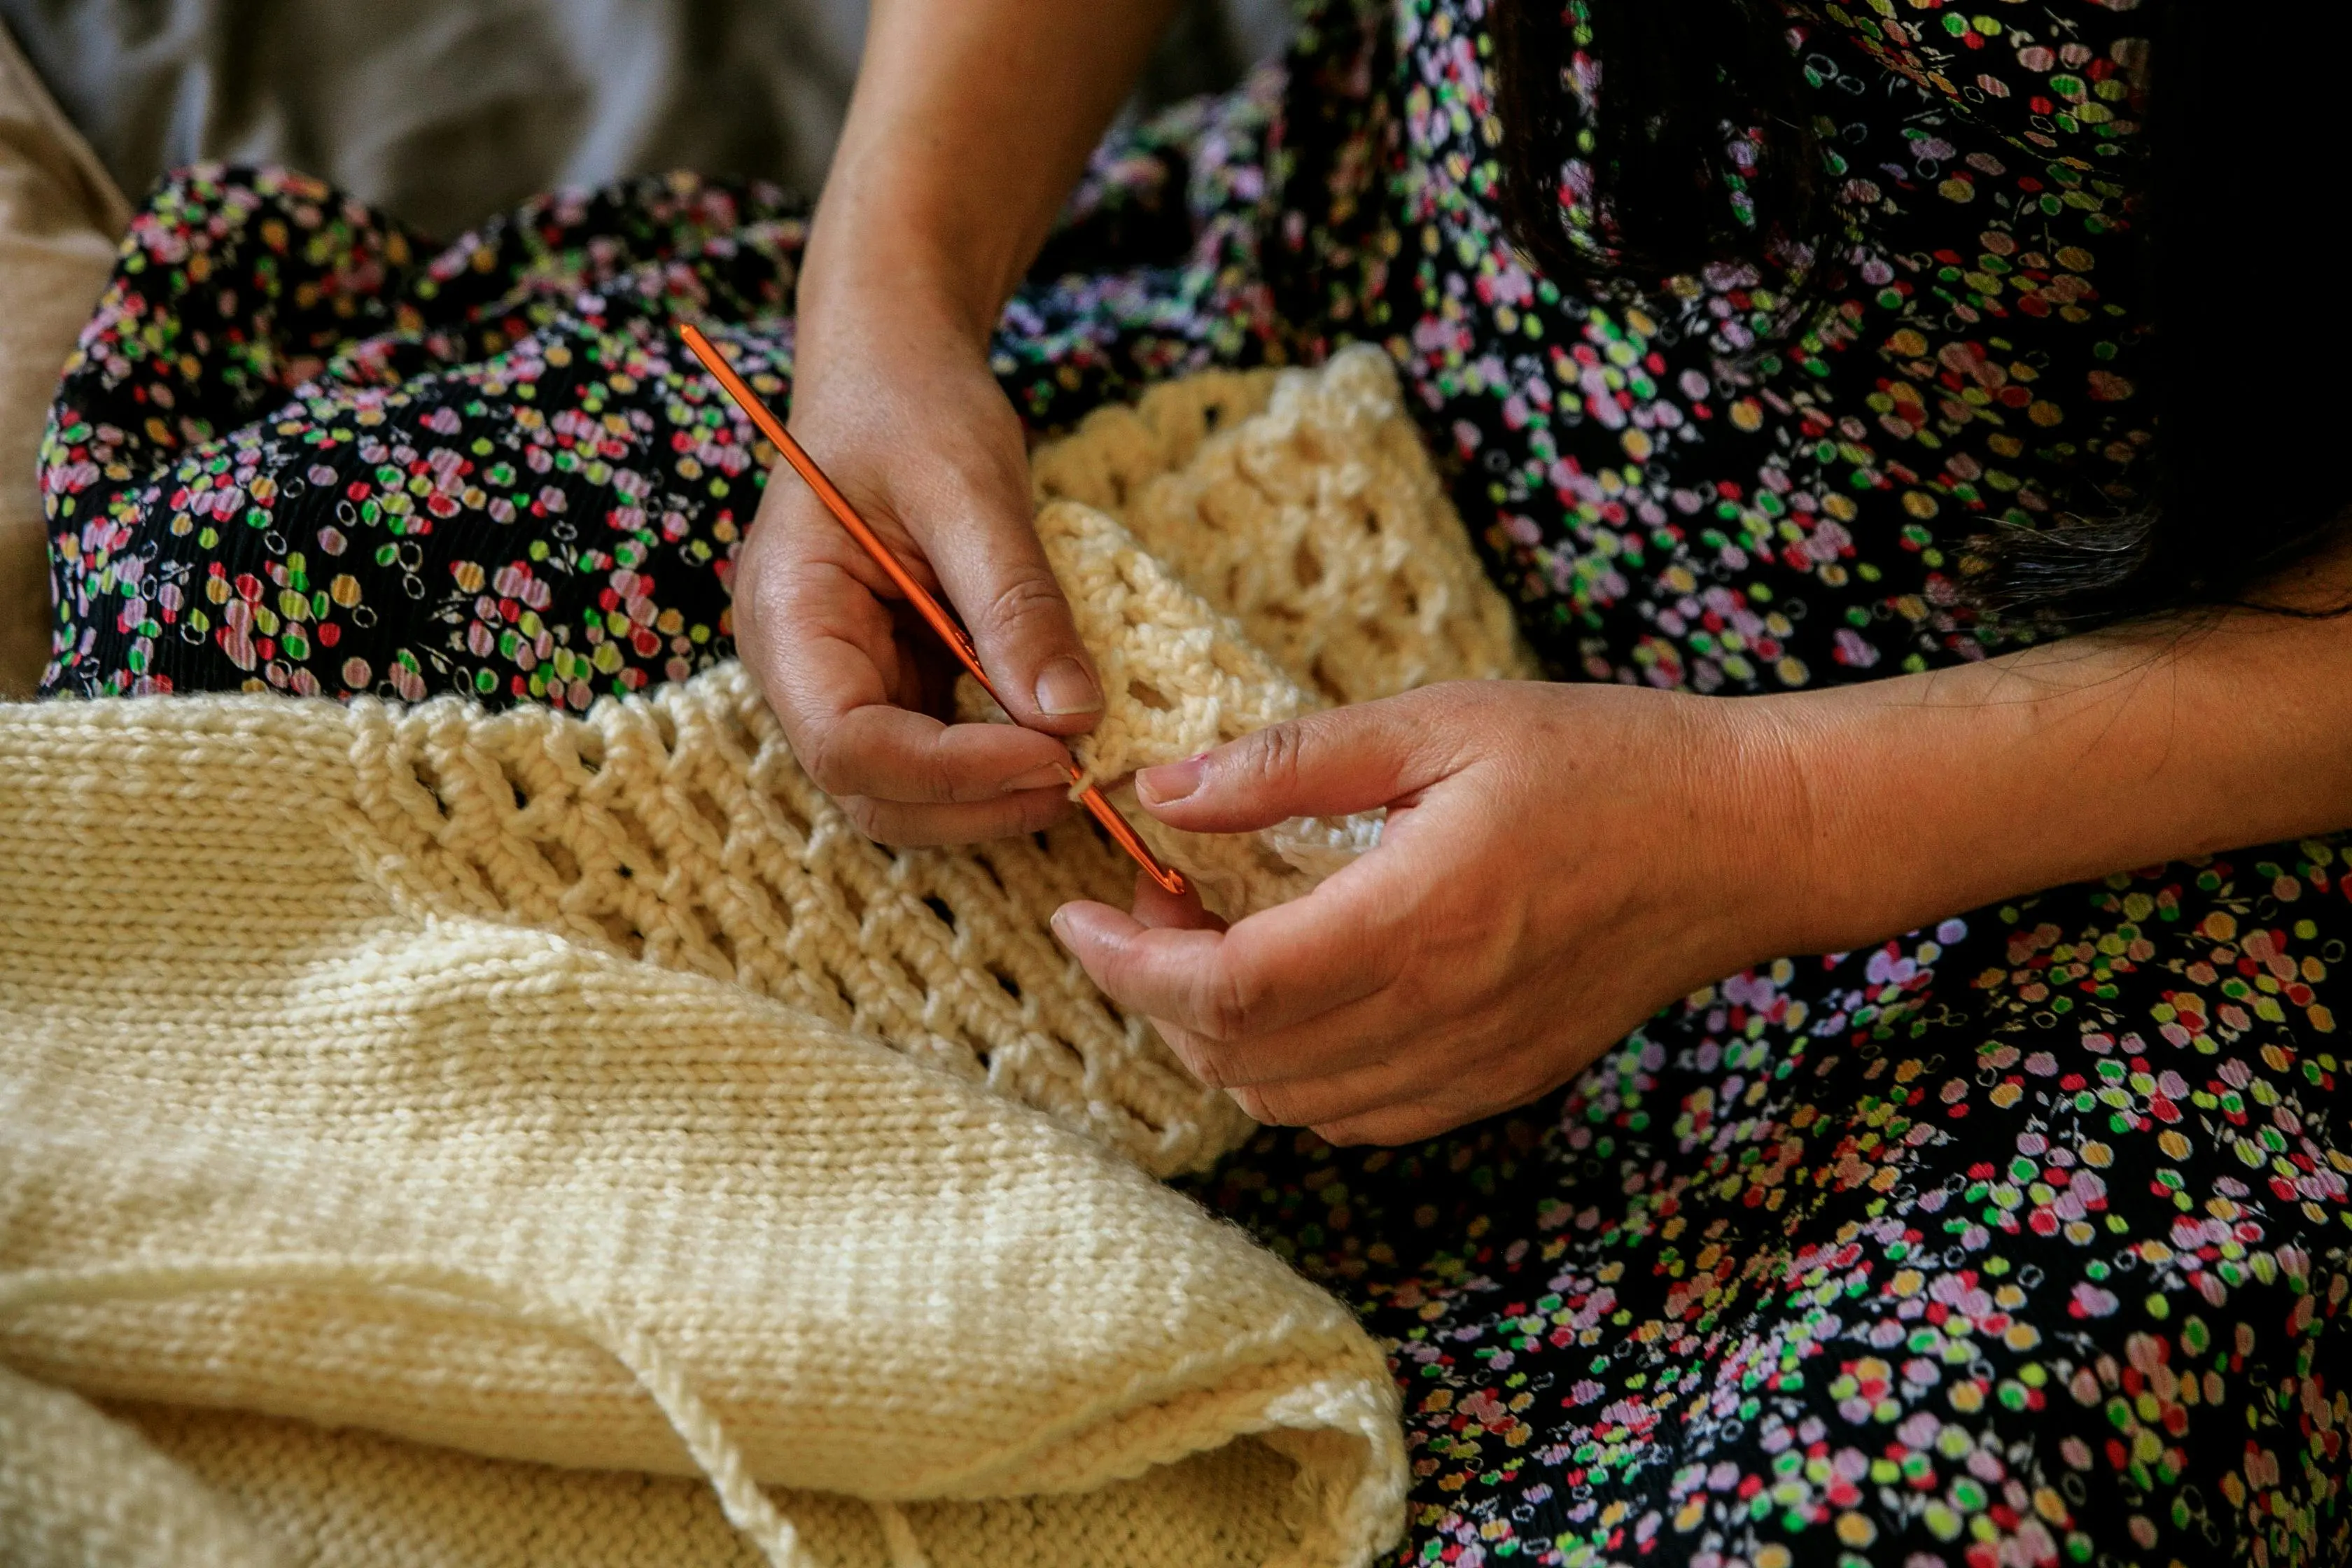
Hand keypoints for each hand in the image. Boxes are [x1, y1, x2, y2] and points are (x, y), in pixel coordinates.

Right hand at [730, 284, 1103, 845]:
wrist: (895, 367)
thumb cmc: (914, 405)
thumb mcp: (972, 490)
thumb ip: (1016, 606)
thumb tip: (1071, 717)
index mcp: (788, 614)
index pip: (847, 745)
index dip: (951, 770)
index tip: (1053, 752)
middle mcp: (799, 669)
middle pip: (872, 792)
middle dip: (977, 801)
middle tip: (1084, 775)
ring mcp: (842, 682)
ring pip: (905, 794)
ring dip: (993, 798)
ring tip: (1083, 766)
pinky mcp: (892, 683)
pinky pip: (938, 756)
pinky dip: (1000, 766)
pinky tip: (1059, 741)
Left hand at [1048, 681, 1814, 1143]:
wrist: (1745, 839)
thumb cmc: (1604, 761)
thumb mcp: (1440, 723)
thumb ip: (1292, 762)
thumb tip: (1163, 792)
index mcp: (1416, 921)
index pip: (1227, 988)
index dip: (1129, 962)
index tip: (1079, 911)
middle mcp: (1437, 1017)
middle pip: (1240, 1058)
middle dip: (1156, 993)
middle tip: (1141, 905)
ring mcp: (1470, 1066)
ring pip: (1288, 1103)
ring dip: (1217, 1039)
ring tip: (1207, 944)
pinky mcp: (1497, 1080)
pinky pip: (1356, 1118)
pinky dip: (1290, 1076)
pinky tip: (1293, 997)